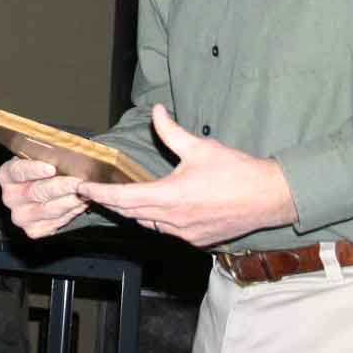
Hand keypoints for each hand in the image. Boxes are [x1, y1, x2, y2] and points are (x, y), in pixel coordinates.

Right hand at [0, 157, 87, 237]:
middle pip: (36, 192)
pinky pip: (55, 222)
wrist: (48, 192)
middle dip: (61, 187)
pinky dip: (71, 213)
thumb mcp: (42, 158)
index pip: (17, 171)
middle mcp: (10, 197)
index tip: (51, 168)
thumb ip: (48, 156)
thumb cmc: (46, 172)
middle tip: (78, 182)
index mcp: (7, 175)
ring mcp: (21, 216)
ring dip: (70, 201)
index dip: (34, 169)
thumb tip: (65, 154)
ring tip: (85, 193)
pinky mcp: (34, 230)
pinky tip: (80, 204)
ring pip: (48, 209)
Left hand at [75, 104, 298, 246]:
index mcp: (171, 196)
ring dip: (131, 212)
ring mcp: (186, 234)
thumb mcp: (200, 147)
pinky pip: (166, 231)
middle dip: (110, 203)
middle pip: (130, 213)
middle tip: (93, 192)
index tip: (83, 188)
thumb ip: (171, 131)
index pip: (124, 198)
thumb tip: (156, 111)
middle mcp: (174, 220)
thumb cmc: (237, 171)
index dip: (100, 194)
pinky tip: (151, 210)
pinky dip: (153, 220)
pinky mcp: (197, 240)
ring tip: (117, 199)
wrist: (269, 198)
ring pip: (147, 224)